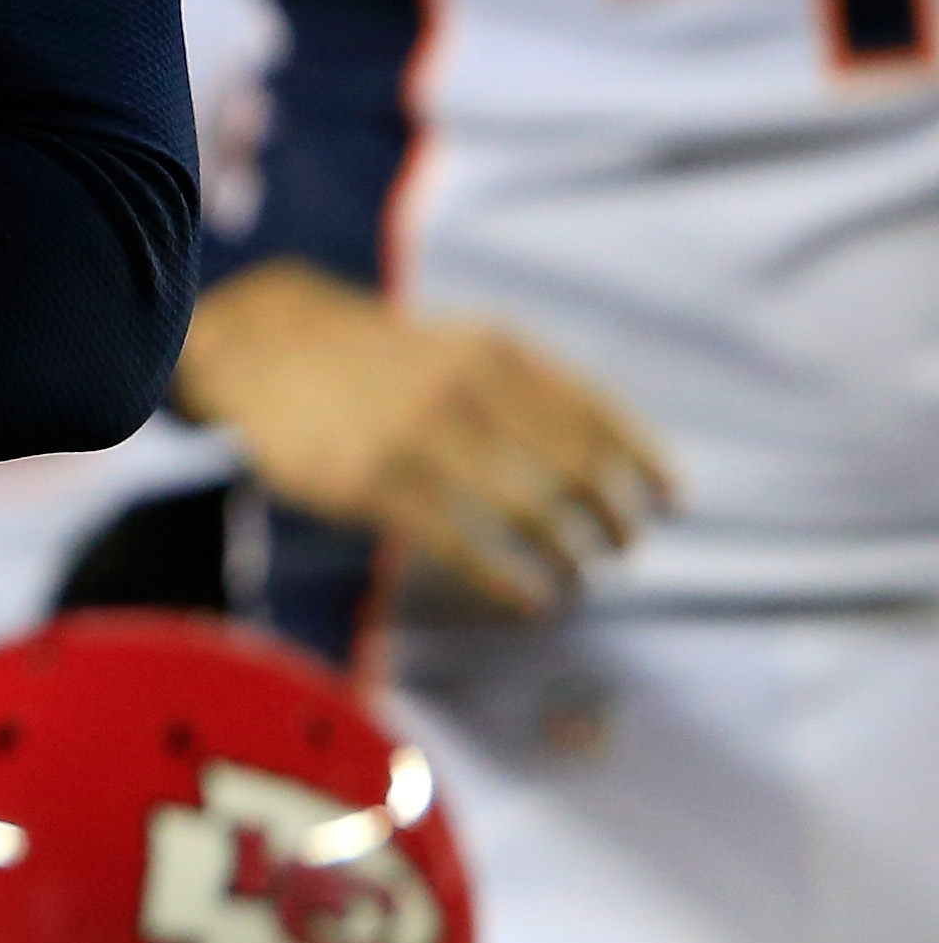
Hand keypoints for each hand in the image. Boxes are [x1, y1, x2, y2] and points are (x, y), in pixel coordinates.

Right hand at [177, 258, 676, 617]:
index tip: (673, 500)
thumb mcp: (458, 342)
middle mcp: (464, 387)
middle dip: (612, 518)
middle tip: (622, 547)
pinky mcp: (372, 482)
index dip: (644, 460)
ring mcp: (417, 435)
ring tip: (577, 578)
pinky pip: (459, 544)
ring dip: (567, 555)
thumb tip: (615, 454)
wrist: (267, 348)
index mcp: (495, 350)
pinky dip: (507, 580)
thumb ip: (528, 384)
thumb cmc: (379, 359)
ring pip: (526, 509)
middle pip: (572, 467)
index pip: (596, 411)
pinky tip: (528, 600)